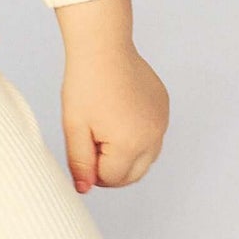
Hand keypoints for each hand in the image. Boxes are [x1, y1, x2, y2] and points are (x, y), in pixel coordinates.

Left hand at [60, 43, 168, 192]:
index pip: (111, 179)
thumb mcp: (74, 127)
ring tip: (105, 126)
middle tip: (92, 141)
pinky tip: (119, 114)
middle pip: (133, 175)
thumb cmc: (85, 84)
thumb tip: (84, 189)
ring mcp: (162, 123)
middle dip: (111, 168)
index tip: (83, 144)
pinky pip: (152, 135)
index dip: (92, 168)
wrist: (103, 48)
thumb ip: (80, 163)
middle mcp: (153, 137)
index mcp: (131, 144)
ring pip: (145, 158)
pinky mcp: (164, 109)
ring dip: (126, 154)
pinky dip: (137, 135)